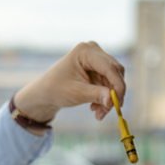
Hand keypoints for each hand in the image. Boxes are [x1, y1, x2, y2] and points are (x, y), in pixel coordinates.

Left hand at [11, 42, 126, 123]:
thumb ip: (96, 95)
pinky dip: (105, 97)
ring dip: (109, 98)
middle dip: (113, 94)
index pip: (110, 67)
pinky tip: (96, 108)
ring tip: (98, 114)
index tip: (118, 104)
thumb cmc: (56, 90)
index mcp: (85, 51)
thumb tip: (113, 101)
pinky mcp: (97, 69)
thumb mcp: (76, 93)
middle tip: (109, 111)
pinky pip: (109, 84)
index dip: (118, 86)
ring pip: (113, 80)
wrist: (45, 93)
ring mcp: (96, 59)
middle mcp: (93, 51)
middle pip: (115, 72)